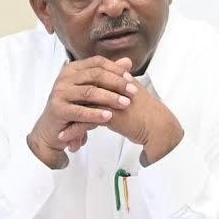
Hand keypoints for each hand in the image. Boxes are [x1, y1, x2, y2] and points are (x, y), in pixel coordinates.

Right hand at [27, 56, 135, 168]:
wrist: (52, 130)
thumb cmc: (74, 109)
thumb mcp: (92, 91)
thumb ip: (108, 76)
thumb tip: (128, 61)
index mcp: (73, 69)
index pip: (97, 62)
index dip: (115, 69)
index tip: (131, 79)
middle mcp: (64, 78)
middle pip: (95, 75)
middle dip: (116, 83)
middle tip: (133, 92)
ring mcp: (59, 93)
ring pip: (89, 92)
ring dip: (109, 97)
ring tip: (125, 104)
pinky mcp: (57, 109)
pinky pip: (80, 111)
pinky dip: (95, 113)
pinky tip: (109, 116)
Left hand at [58, 58, 183, 165]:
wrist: (159, 127)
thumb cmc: (148, 114)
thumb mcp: (130, 97)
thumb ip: (118, 90)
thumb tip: (109, 91)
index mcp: (116, 81)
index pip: (89, 83)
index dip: (77, 95)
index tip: (68, 105)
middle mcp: (110, 88)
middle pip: (82, 94)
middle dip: (70, 107)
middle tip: (61, 119)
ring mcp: (109, 100)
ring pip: (81, 108)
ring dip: (69, 120)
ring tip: (60, 132)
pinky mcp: (109, 115)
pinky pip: (85, 122)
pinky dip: (74, 130)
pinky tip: (65, 138)